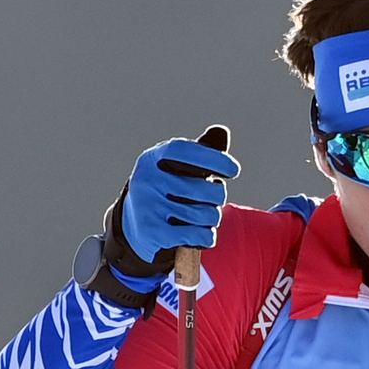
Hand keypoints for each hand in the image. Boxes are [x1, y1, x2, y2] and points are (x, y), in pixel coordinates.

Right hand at [110, 125, 240, 276]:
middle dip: (217, 198)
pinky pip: (201, 235)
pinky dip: (207, 237)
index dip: (215, 159)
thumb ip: (201, 152)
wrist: (135, 228)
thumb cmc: (167, 191)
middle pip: (209, 190)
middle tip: (208, 200)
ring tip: (199, 217)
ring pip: (208, 215)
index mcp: (153, 158)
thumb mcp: (178, 168)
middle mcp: (147, 179)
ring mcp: (148, 206)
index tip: (234, 170)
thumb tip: (221, 131)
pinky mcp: (154, 233)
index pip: (187, 151)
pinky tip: (198, 235)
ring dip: (212, 219)